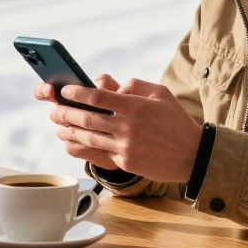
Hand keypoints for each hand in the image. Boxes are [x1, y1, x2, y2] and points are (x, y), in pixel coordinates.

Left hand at [41, 74, 201, 182]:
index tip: (66, 91)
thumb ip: (135, 85)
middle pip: (87, 118)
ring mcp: (126, 146)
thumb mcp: (161, 93)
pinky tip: (77, 142)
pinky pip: (102, 152)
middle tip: (54, 109)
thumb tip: (114, 88)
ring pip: (89, 138)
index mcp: (134, 106)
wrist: (192, 154)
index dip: (77, 93)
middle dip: (66, 113)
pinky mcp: (126, 162)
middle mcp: (127, 126)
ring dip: (70, 131)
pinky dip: (88, 147)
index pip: (97, 97)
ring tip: (59, 127)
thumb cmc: (176, 120)